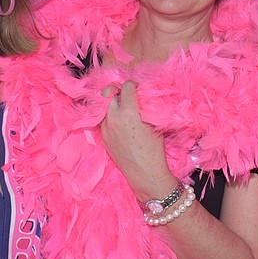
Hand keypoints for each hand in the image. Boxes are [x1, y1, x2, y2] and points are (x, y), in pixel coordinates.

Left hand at [101, 81, 177, 200]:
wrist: (145, 173)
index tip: (137, 89)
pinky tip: (120, 123)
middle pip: (108, 93)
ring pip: (103, 107)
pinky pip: (103, 120)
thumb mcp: (155, 124)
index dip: (133, 85)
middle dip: (117, 91)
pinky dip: (110, 117)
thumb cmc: (155, 150)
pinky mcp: (103, 138)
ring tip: (122, 108)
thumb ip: (145, 107)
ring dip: (111, 104)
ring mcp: (105, 129)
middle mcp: (113, 119)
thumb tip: (142, 96)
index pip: (126, 87)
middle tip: (126, 95)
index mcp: (128, 113)